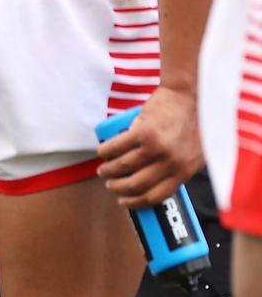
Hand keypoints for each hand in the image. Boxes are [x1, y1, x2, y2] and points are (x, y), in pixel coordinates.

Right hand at [97, 86, 202, 207]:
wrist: (191, 95)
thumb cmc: (194, 122)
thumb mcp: (194, 153)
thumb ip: (179, 169)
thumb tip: (157, 184)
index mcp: (184, 171)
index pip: (155, 196)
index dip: (135, 202)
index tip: (124, 201)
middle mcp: (171, 162)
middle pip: (135, 185)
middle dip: (117, 188)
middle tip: (110, 184)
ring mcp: (156, 147)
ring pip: (122, 167)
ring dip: (107, 171)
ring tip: (103, 170)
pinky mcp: (142, 132)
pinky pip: (116, 147)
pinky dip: (104, 151)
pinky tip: (102, 152)